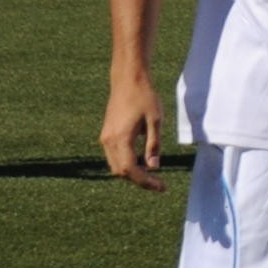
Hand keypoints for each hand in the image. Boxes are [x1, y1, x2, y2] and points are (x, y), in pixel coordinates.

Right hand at [100, 74, 166, 191]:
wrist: (127, 80)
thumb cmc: (144, 97)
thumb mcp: (156, 121)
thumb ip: (154, 145)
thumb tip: (154, 167)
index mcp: (121, 138)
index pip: (131, 169)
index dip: (145, 182)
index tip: (161, 187)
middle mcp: (109, 140)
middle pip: (121, 171)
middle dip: (139, 180)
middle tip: (159, 184)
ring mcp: (105, 137)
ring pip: (116, 165)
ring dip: (132, 173)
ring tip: (152, 176)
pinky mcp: (106, 134)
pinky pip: (114, 156)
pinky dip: (126, 164)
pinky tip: (142, 163)